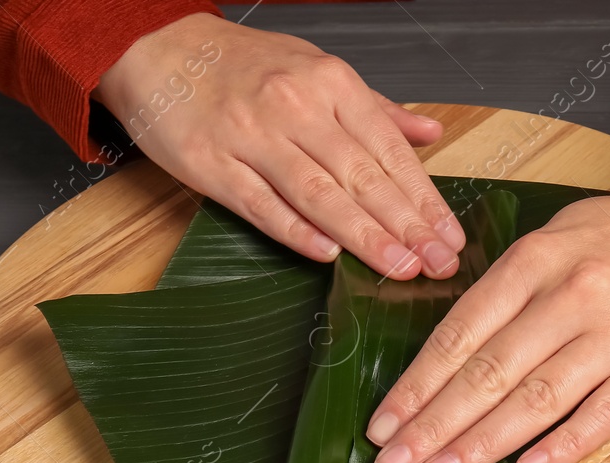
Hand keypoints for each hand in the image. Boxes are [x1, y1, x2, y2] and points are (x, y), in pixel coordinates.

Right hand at [95, 13, 463, 279]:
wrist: (159, 49)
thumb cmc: (244, 65)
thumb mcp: (316, 69)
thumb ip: (376, 109)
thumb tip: (430, 133)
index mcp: (329, 83)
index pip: (389, 150)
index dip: (424, 198)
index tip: (449, 236)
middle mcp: (294, 107)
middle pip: (361, 175)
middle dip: (406, 225)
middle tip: (437, 263)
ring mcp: (252, 136)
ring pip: (318, 193)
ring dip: (363, 235)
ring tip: (399, 267)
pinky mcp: (213, 165)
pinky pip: (263, 205)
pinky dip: (297, 231)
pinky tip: (329, 255)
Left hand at [366, 171, 609, 462]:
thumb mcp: (568, 234)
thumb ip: (516, 284)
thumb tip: (462, 341)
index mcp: (539, 260)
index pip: (461, 332)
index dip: (417, 384)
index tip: (383, 424)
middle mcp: (572, 295)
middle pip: (488, 371)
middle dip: (432, 425)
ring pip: (536, 397)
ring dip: (481, 443)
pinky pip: (604, 412)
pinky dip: (563, 443)